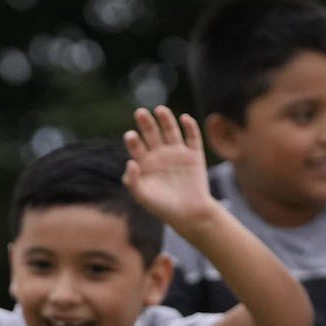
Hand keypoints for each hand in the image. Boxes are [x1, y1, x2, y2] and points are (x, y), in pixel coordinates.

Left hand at [121, 106, 214, 231]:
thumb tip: (130, 162)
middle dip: (146, 123)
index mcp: (145, 163)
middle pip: (152, 133)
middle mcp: (160, 155)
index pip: (137, 146)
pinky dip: (190, 126)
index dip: (133, 140)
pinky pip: (192, 137)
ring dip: (165, 119)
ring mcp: (177, 153)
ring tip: (159, 110)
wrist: (189, 215)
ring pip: (170, 130)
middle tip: (140, 113)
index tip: (130, 136)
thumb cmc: (163, 208)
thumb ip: (133, 181)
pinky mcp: (194, 155)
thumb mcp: (143, 197)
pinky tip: (184, 119)